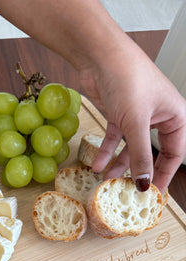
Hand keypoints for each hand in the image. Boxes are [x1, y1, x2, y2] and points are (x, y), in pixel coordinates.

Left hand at [80, 45, 185, 191]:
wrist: (100, 56)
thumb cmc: (128, 78)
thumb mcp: (136, 123)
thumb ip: (141, 155)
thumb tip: (144, 182)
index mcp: (174, 116)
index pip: (175, 153)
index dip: (164, 174)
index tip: (152, 193)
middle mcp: (157, 117)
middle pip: (151, 152)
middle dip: (139, 171)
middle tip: (129, 191)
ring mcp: (136, 116)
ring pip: (130, 148)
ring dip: (119, 164)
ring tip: (108, 182)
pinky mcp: (117, 115)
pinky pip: (113, 139)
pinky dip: (105, 152)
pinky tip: (96, 166)